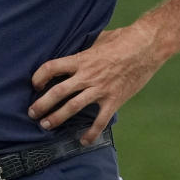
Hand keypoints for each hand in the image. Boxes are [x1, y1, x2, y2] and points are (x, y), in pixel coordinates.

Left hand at [28, 25, 163, 144]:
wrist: (147, 47)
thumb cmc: (122, 39)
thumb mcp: (98, 39)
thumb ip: (84, 48)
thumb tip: (74, 47)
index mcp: (81, 59)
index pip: (51, 67)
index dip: (39, 76)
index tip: (34, 84)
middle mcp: (87, 75)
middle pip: (57, 91)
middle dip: (42, 104)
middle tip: (32, 113)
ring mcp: (100, 89)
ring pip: (73, 107)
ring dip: (57, 117)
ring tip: (46, 125)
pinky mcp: (114, 100)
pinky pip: (100, 121)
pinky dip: (91, 133)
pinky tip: (83, 141)